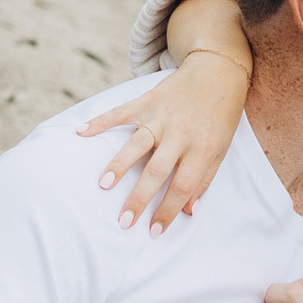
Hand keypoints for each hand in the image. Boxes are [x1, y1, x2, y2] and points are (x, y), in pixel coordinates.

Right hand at [78, 53, 246, 231]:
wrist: (218, 70)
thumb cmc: (221, 116)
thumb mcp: (221, 148)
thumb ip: (204, 179)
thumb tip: (189, 211)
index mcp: (201, 148)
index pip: (183, 186)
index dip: (168, 211)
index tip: (154, 232)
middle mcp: (180, 134)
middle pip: (157, 171)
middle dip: (139, 198)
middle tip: (123, 221)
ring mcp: (162, 116)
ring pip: (137, 144)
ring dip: (119, 164)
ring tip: (103, 185)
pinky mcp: (148, 100)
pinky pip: (121, 112)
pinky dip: (100, 122)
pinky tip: (81, 132)